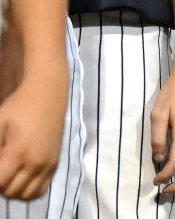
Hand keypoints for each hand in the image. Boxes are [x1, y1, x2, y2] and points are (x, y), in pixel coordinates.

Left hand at [0, 68, 68, 200]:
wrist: (48, 94)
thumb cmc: (18, 107)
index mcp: (19, 153)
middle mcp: (36, 163)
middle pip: (10, 192)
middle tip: (0, 167)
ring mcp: (48, 164)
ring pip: (25, 195)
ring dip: (12, 190)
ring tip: (7, 174)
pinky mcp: (55, 164)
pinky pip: (41, 190)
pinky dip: (28, 191)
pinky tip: (20, 179)